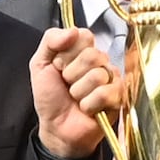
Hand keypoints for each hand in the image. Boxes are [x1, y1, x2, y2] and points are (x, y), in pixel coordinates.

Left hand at [31, 26, 123, 159]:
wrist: (56, 128)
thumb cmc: (50, 98)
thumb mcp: (40, 64)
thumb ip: (50, 40)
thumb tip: (72, 30)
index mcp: (82, 50)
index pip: (84, 36)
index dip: (67, 54)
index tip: (59, 67)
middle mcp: (100, 61)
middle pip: (92, 55)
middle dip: (72, 74)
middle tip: (68, 85)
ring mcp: (112, 78)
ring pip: (97, 75)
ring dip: (79, 92)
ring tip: (77, 99)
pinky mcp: (119, 97)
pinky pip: (105, 93)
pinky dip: (89, 104)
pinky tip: (87, 109)